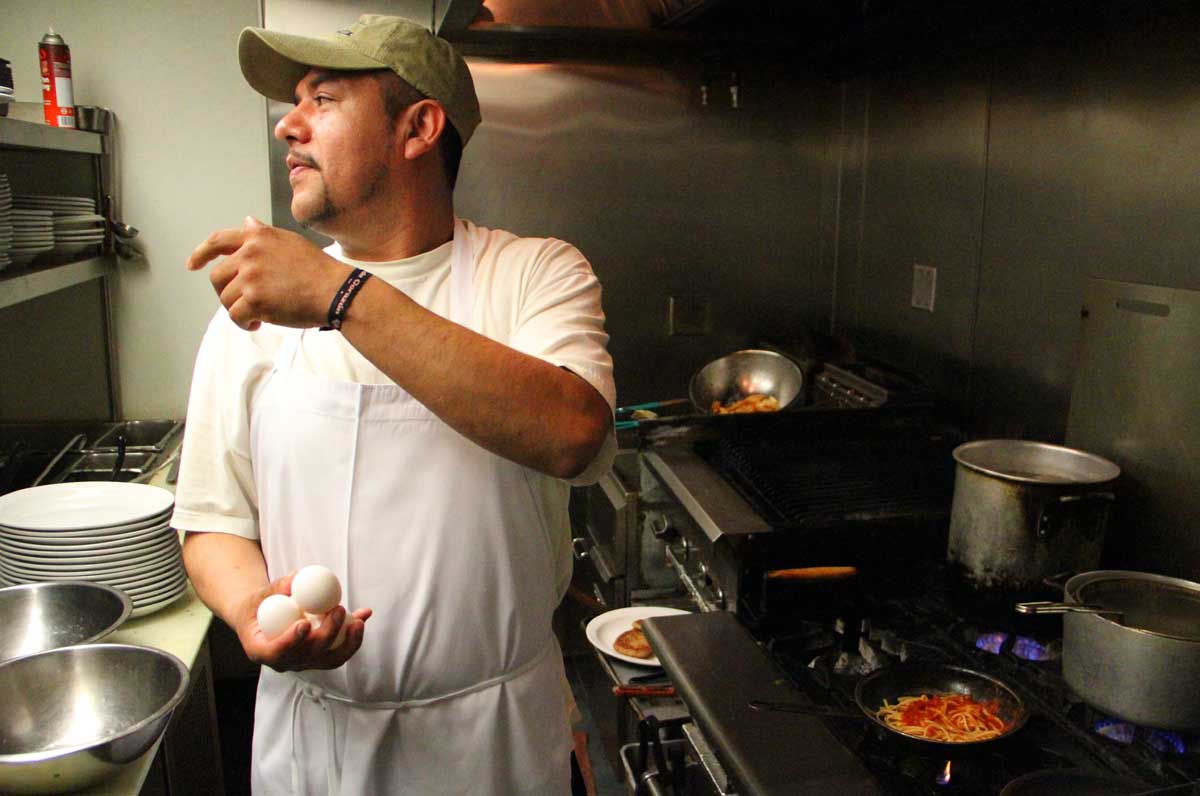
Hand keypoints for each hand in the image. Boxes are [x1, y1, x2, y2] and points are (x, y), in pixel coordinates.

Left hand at [187, 217, 350, 330]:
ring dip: (240, 310)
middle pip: (217, 277)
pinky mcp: (255, 299)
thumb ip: (264, 235)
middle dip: (227, 293)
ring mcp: (251, 277)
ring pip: (226, 299)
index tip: (193, 264)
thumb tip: (247, 224)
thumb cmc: (318, 270)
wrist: (335, 291)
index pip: (218, 240)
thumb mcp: (290, 241)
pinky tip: (259, 323)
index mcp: (257, 238)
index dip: (201, 253)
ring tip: (259, 314)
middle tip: (244, 302)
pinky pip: (236, 316)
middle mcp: (250, 254)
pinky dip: (245, 323)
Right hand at [234, 571, 372, 671]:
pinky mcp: (318, 659)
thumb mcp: (258, 596)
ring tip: (358, 620)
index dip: (291, 641)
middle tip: (337, 609)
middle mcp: (284, 662)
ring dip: (348, 642)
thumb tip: (296, 578)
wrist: (260, 619)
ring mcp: (303, 663)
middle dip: (327, 633)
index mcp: (261, 650)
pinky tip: (362, 616)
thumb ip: (276, 588)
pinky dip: (353, 636)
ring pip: (330, 660)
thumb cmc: (256, 607)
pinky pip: (339, 652)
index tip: (304, 624)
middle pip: (309, 654)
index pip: (276, 652)